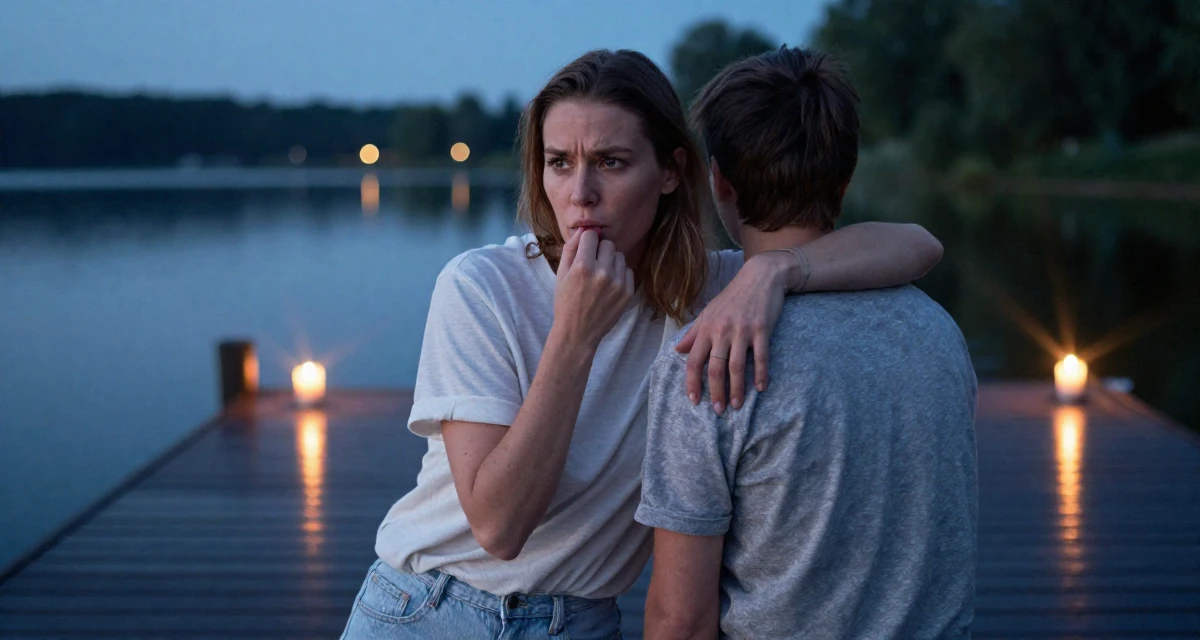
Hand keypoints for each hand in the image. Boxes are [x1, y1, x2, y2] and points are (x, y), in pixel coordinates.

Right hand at [550, 229, 635, 348]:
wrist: (578, 332)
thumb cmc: (566, 302)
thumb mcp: (561, 274)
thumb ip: (571, 249)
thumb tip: (583, 229)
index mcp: (582, 267)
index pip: (591, 235)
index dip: (586, 242)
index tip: (584, 251)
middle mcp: (602, 273)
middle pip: (608, 243)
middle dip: (599, 250)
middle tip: (592, 265)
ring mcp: (618, 283)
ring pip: (619, 256)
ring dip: (610, 261)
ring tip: (600, 276)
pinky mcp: (628, 292)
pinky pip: (628, 270)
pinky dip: (619, 274)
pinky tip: (608, 286)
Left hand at [675, 252, 787, 413]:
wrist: (760, 276)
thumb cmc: (733, 297)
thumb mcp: (708, 312)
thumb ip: (693, 333)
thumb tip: (677, 351)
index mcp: (706, 328)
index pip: (694, 360)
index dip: (692, 382)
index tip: (694, 401)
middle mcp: (722, 331)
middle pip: (715, 368)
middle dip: (715, 392)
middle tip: (718, 410)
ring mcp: (742, 331)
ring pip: (736, 366)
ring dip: (737, 389)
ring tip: (737, 406)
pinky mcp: (762, 330)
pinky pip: (761, 357)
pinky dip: (760, 374)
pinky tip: (760, 388)